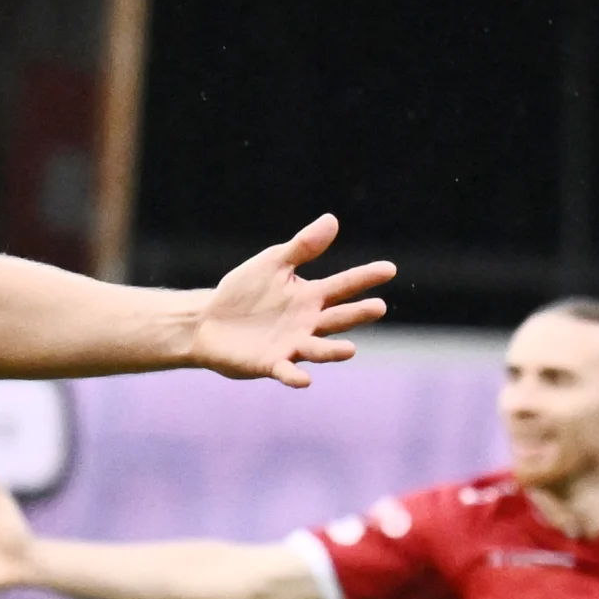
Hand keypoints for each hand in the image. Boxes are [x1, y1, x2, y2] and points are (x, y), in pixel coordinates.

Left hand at [187, 215, 396, 386]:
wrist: (209, 322)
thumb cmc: (244, 292)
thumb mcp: (272, 264)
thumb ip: (302, 247)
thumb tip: (332, 219)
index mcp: (310, 296)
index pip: (344, 285)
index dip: (365, 277)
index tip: (389, 269)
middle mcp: (308, 323)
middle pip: (338, 318)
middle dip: (358, 314)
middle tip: (379, 307)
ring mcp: (292, 345)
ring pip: (318, 348)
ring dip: (333, 351)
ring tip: (351, 350)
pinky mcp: (270, 364)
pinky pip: (286, 371)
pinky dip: (295, 376)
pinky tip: (304, 379)